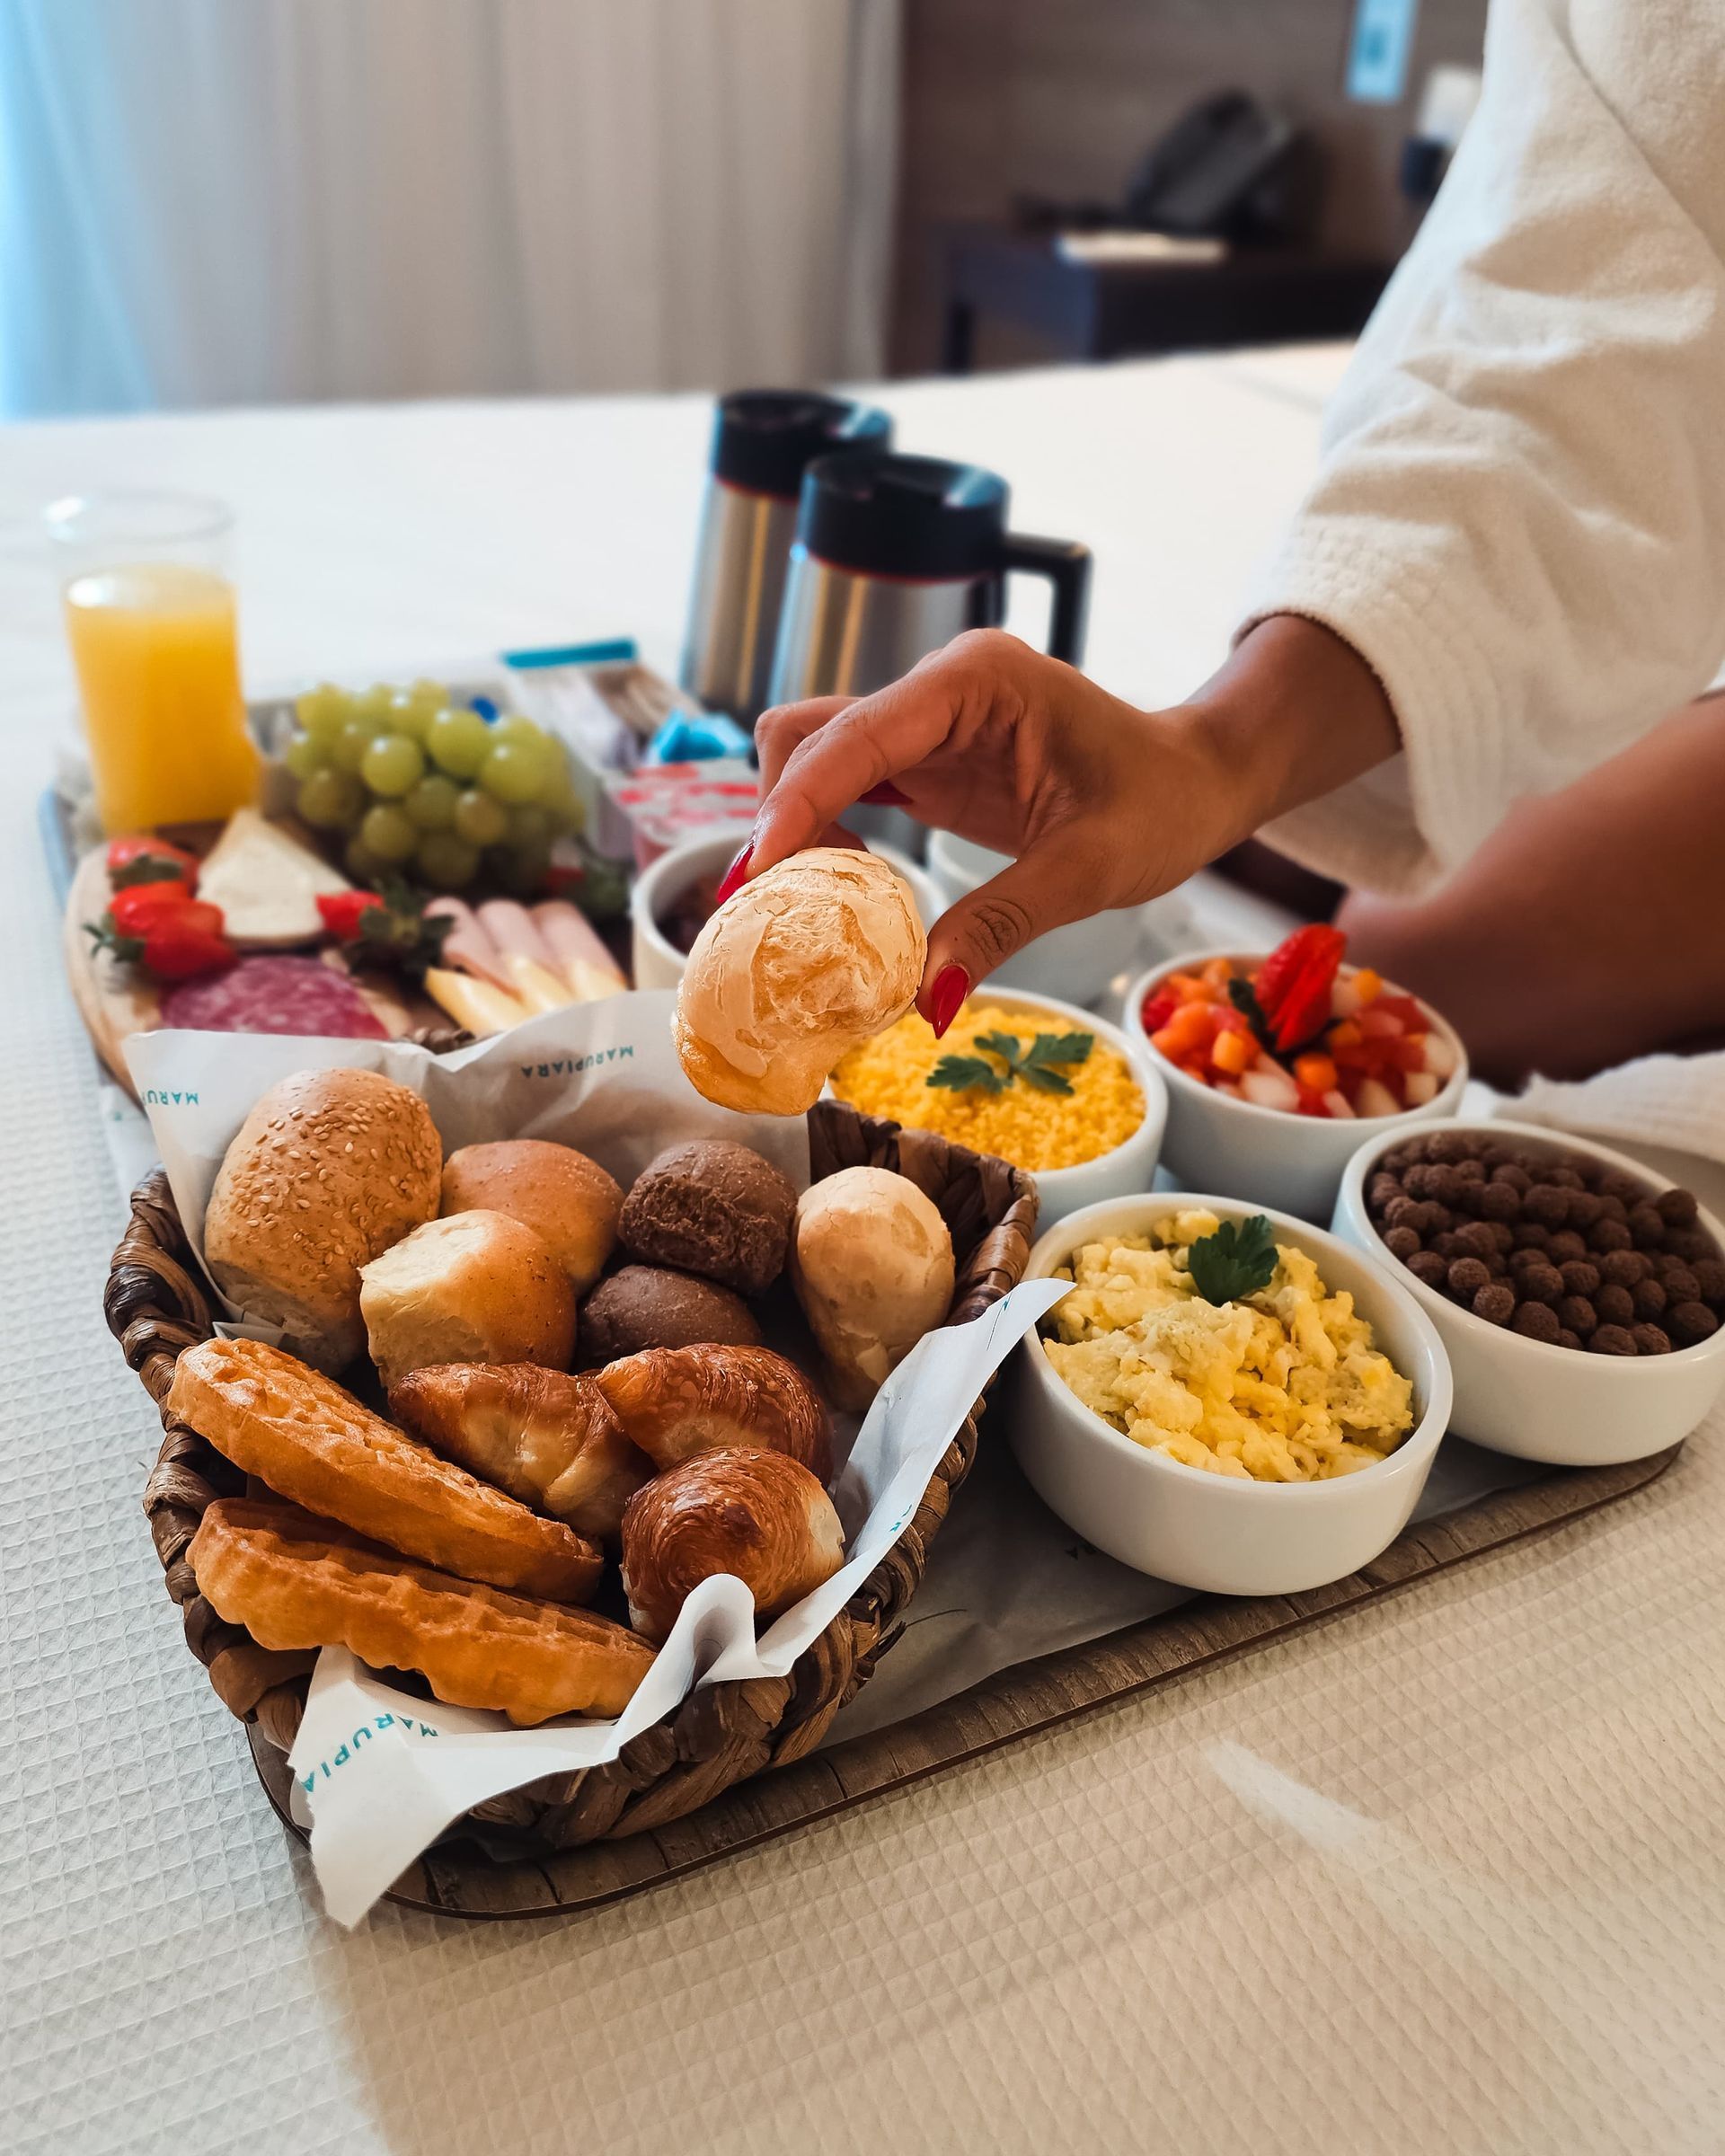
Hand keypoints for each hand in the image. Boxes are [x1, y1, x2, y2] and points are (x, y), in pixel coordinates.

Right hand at [738, 618, 1398, 1026]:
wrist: (1199, 780)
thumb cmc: (1163, 803)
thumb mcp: (1090, 871)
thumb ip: (1001, 923)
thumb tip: (925, 1000)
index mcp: (976, 683)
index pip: (855, 734)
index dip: (794, 803)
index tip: (755, 875)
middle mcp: (938, 688)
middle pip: (810, 735)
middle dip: (780, 818)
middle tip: (772, 913)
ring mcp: (927, 720)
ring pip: (814, 757)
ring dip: (796, 827)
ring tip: (806, 909)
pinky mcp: (927, 757)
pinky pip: (848, 785)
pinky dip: (826, 834)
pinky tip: (842, 891)